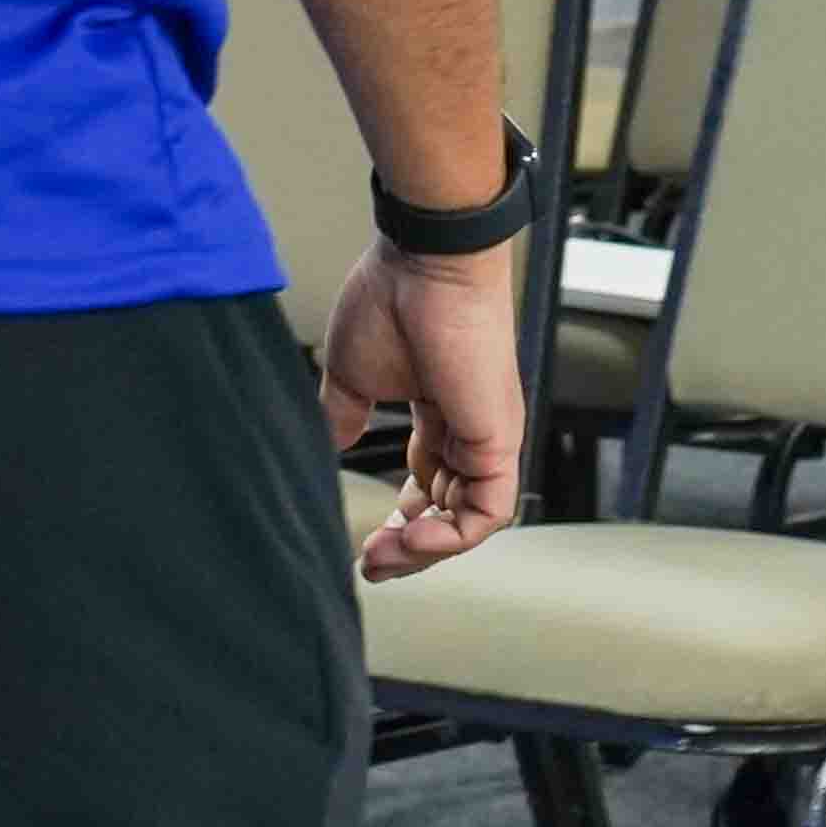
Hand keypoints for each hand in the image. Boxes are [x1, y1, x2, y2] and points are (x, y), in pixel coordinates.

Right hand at [321, 243, 526, 579]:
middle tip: (371, 564)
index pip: (428, 484)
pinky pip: (488, 511)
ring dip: (425, 550)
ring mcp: (488, 437)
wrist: (424, 262)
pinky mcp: (498, 440)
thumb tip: (327, 449)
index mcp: (439, 414)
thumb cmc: (391, 299)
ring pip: (469, 520)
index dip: (399, 520)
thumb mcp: (353, 376)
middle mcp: (469, 430)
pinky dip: (452, 536)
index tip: (365, 540)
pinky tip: (411, 538)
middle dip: (409, 547)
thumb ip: (343, 418)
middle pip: (448, 510)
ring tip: (383, 557)